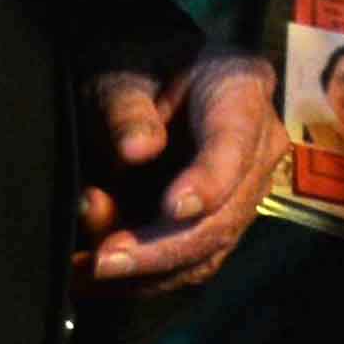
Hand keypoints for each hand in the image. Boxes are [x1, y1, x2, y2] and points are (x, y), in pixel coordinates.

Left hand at [76, 51, 278, 297]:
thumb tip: (137, 151)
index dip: (209, 181)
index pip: (234, 144)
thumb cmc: (136, 65)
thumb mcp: (120, 71)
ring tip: (85, 271)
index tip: (173, 207)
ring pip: (208, 248)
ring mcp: (243, 189)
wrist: (149, 76)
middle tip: (102, 260)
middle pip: (225, 213)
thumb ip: (127, 108)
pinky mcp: (219, 221)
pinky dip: (143, 277)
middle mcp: (258, 146)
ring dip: (146, 270)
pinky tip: (93, 278)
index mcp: (241, 90)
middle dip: (161, 246)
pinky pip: (191, 261)